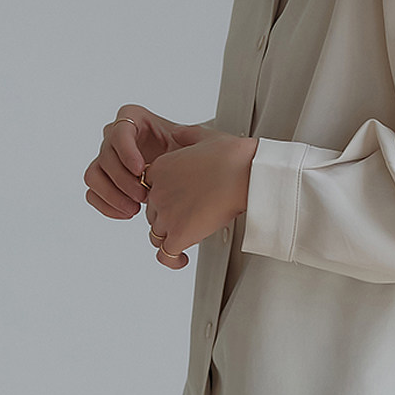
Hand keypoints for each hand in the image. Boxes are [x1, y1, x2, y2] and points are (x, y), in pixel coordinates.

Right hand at [84, 104, 207, 219]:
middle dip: (123, 179)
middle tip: (143, 195)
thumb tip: (177, 134)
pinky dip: (107, 206)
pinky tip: (128, 213)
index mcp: (132, 117)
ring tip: (134, 209)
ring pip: (93, 176)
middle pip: (105, 156)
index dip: (127, 152)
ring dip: (112, 195)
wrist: (184, 169)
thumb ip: (192, 135)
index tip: (141, 170)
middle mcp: (113, 135)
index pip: (120, 131)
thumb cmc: (186, 151)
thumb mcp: (191, 140)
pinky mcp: (102, 179)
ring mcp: (105, 158)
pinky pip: (92, 193)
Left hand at [144, 125, 258, 269]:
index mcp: (160, 169)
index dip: (163, 197)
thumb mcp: (204, 134)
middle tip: (189, 219)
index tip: (178, 201)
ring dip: (170, 237)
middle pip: (152, 213)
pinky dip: (172, 260)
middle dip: (168, 218)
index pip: (147, 190)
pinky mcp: (179, 234)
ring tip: (188, 238)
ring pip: (156, 234)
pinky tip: (182, 260)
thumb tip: (178, 133)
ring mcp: (167, 214)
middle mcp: (157, 192)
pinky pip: (165, 254)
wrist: (246, 173)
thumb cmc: (232, 156)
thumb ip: (185, 135)